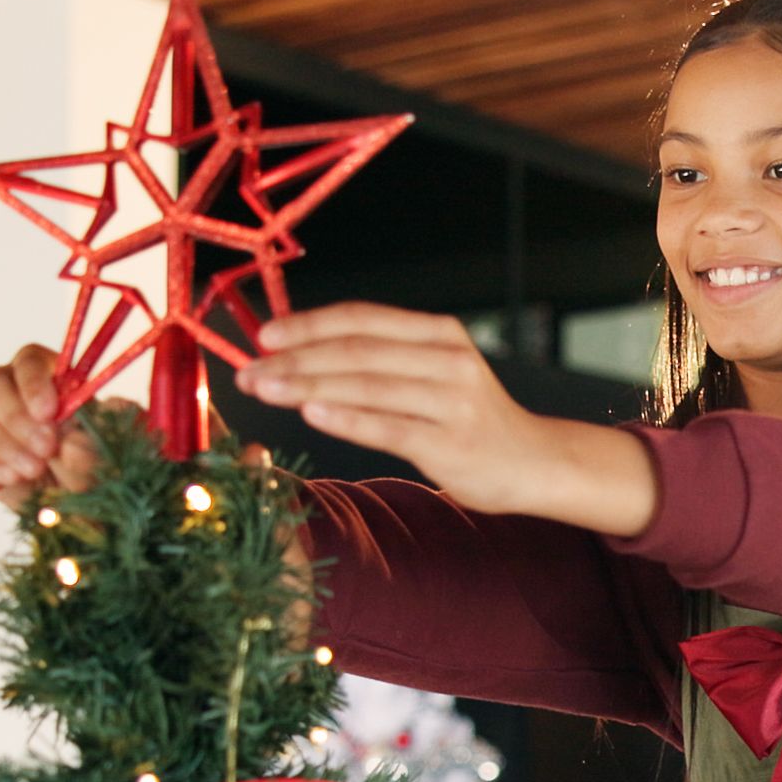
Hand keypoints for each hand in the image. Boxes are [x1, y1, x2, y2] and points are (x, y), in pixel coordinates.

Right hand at [0, 344, 142, 510]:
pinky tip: (16, 477)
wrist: (92, 507)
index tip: (49, 411)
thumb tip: (73, 443)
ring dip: (4, 443)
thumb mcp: (119, 446)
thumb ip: (102, 435)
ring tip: (36, 469)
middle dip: (16, 417)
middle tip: (46, 448)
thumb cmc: (107, 464)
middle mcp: (17, 394)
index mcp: (52, 378)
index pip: (29, 360)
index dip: (32, 381)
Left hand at [242, 304, 657, 534]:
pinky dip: (346, 418)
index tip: (262, 337)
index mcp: (440, 333)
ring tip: (264, 390)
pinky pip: (387, 426)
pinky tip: (311, 413)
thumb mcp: (435, 372)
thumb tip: (302, 354)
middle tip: (248, 371)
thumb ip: (383, 360)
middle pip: (357, 352)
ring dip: (307, 386)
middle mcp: (449, 359)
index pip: (362, 319)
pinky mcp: (450, 444)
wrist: (534, 462)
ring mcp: (452, 401)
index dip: (308, 324)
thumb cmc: (470, 419)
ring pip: (366, 386)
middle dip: (295, 360)